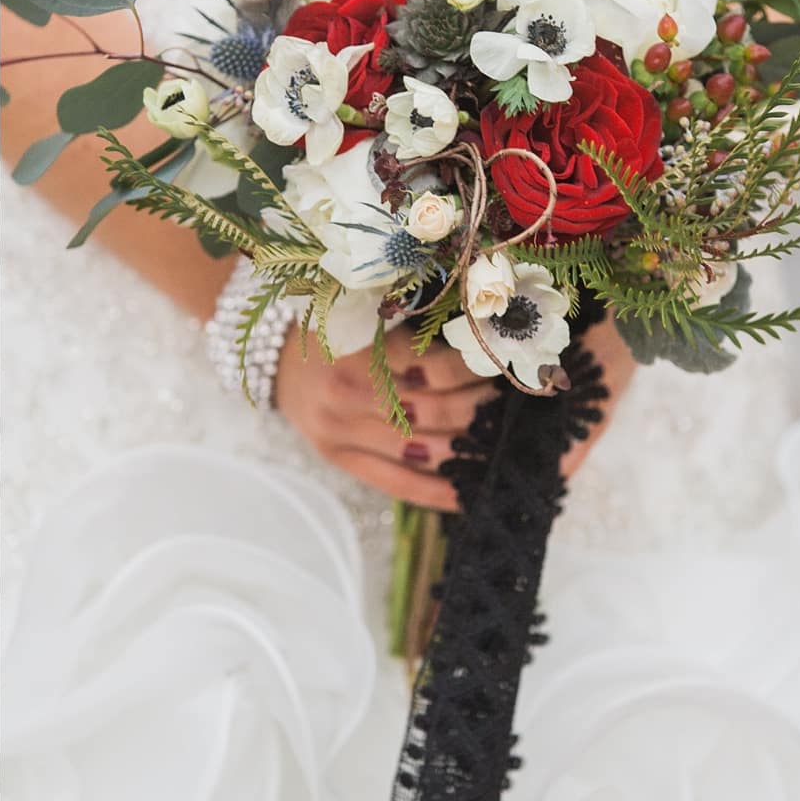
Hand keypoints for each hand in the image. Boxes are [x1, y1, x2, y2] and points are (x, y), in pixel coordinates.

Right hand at [273, 314, 637, 507]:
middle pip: (439, 411)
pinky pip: (399, 486)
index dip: (486, 369)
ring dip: (475, 447)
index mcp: (361, 345)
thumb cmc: (337, 321)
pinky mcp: (339, 459)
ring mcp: (340, 431)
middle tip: (528, 402)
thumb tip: (500, 325)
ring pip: (425, 451)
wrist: (271, 353)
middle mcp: (348, 391)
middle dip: (489, 408)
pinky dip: (441, 492)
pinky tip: (475, 491)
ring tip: (511, 438)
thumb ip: (422, 319)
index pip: (440, 366)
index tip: (521, 364)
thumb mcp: (371, 308)